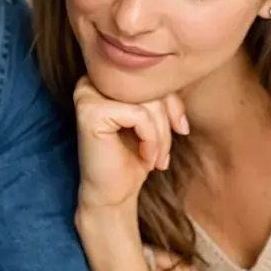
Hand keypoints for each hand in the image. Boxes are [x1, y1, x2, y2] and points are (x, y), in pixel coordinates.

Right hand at [73, 76, 188, 209]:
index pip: (151, 75)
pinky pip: (140, 115)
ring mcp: (87, 94)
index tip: (181, 129)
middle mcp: (92, 80)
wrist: (113, 194)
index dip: (172, 102)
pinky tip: (146, 159)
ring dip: (162, 136)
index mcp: (106, 77)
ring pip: (148, 102)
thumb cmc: (132, 157)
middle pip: (150, 86)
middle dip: (168, 121)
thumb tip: (183, 76)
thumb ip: (161, 94)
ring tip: (158, 159)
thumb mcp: (154, 119)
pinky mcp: (90, 111)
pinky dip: (151, 139)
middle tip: (165, 154)